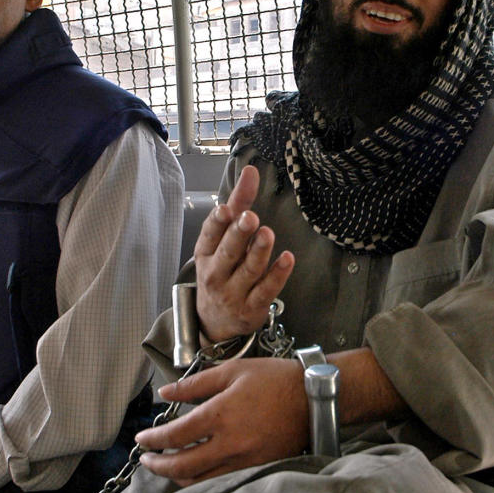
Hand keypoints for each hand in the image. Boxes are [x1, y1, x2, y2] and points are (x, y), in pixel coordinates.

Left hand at [135, 357, 308, 484]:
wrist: (313, 397)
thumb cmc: (275, 379)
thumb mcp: (232, 371)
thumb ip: (195, 384)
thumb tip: (166, 392)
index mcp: (220, 415)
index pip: (175, 435)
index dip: (153, 439)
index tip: (142, 438)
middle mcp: (230, 443)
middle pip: (183, 466)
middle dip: (158, 466)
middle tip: (146, 460)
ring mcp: (244, 459)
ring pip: (201, 479)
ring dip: (178, 476)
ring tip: (167, 466)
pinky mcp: (257, 467)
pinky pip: (222, 480)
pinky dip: (203, 479)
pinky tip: (196, 471)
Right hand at [195, 165, 294, 340]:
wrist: (214, 321)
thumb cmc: (221, 271)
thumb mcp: (222, 239)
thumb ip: (239, 203)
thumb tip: (251, 170)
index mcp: (206, 253)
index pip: (210, 235)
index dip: (217, 222)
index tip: (226, 209)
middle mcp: (216, 273)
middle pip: (228, 252)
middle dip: (238, 234)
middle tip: (250, 218)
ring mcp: (233, 293)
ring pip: (248, 271)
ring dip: (259, 252)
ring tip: (268, 234)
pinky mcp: (252, 308)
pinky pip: (266, 290)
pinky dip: (277, 275)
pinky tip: (287, 259)